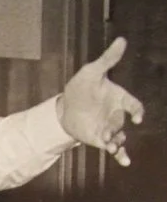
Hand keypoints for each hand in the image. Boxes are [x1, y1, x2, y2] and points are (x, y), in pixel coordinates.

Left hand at [57, 37, 143, 166]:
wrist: (65, 107)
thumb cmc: (81, 87)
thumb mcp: (92, 72)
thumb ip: (108, 60)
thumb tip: (122, 39)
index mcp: (119, 98)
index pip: (133, 105)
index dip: (136, 110)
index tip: (136, 116)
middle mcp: (117, 114)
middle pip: (122, 122)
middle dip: (117, 127)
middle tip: (109, 131)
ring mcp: (110, 128)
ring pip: (120, 136)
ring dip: (118, 142)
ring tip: (112, 146)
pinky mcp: (101, 139)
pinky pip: (114, 148)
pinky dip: (120, 155)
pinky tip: (125, 162)